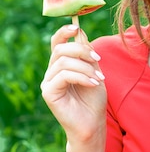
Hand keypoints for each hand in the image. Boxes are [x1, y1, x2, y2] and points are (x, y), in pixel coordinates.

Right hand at [41, 25, 106, 142]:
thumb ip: (87, 55)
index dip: (64, 32)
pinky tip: (94, 83)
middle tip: (98, 59)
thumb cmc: (94, 101)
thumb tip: (80, 32)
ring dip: (86, 67)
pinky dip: (82, 77)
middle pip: (60, 50)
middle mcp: (52, 72)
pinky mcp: (48, 93)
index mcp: (61, 66)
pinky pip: (64, 76)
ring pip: (63, 62)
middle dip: (81, 51)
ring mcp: (48, 83)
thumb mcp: (94, 72)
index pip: (57, 43)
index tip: (76, 27)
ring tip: (99, 78)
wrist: (92, 124)